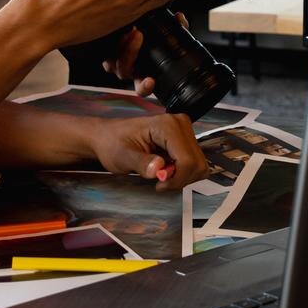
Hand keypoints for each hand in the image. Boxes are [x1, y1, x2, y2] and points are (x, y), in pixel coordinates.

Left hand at [87, 113, 207, 191]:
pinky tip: (166, 170)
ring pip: (199, 165)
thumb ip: (141, 163)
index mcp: (167, 125)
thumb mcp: (122, 157)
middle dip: (180, 179)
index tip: (158, 183)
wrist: (108, 137)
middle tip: (159, 181)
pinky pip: (195, 163)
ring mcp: (185, 130)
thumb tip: (158, 169)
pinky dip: (183, 173)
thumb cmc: (113, 144)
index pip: (187, 160)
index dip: (176, 178)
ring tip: (161, 175)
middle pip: (197, 164)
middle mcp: (180, 124)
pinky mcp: (185, 139)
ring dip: (182, 177)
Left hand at [103, 10, 189, 96]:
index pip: (142, 88)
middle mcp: (128, 71)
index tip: (151, 80)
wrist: (138, 31)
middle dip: (130, 54)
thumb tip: (179, 17)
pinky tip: (121, 25)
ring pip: (111, 61)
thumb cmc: (155, 39)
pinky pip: (103, 50)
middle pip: (124, 71)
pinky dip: (110, 39)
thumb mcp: (169, 35)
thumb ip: (177, 27)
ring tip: (131, 28)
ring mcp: (114, 62)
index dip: (145, 87)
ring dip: (120, 45)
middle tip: (139, 34)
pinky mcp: (105, 52)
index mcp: (142, 76)